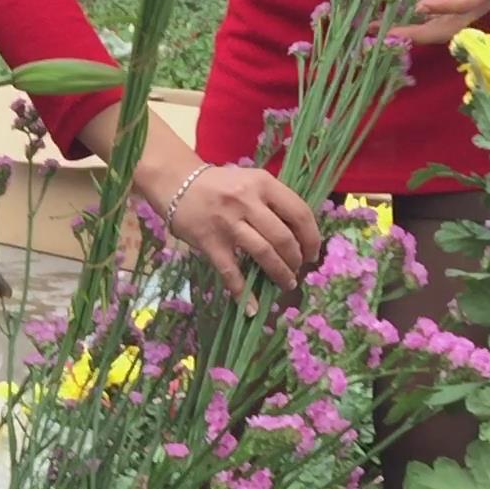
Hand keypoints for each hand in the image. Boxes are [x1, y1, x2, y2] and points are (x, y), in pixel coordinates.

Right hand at [149, 163, 320, 297]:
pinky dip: (242, 292)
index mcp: (263, 184)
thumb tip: (298, 233)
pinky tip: (251, 307)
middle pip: (283, 237)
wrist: (177, 184)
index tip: (312, 253)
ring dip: (279, 273)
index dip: (311, 237)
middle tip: (297, 269)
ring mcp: (228, 223)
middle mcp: (247, 202)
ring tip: (285, 283)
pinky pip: (230, 271)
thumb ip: (272, 200)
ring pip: (263, 253)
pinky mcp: (210, 242)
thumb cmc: (219, 184)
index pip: (299, 213)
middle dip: (296, 259)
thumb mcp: (250, 180)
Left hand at [390, 0, 489, 45]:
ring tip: (377, 30)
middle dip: (417, 34)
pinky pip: (436, 25)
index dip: (445, 6)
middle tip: (385, 32)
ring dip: (410, 35)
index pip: (466, 2)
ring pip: (439, 32)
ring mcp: (468, 11)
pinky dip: (413, 28)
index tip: (420, 4)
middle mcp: (477, 5)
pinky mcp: (459, 11)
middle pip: (447, 28)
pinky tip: (390, 24)